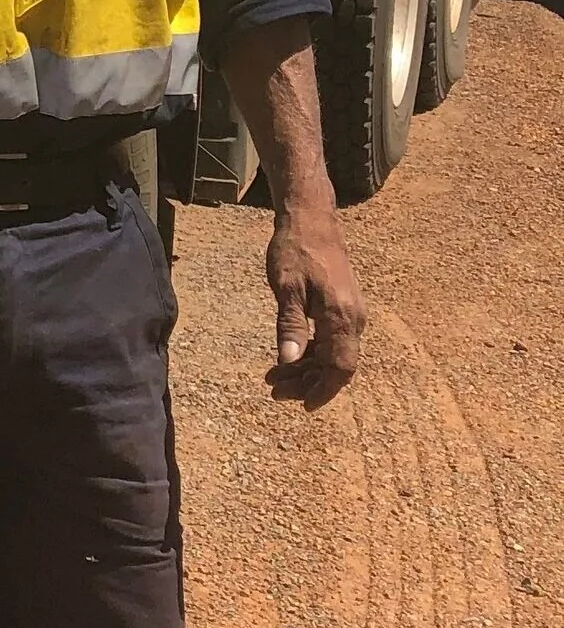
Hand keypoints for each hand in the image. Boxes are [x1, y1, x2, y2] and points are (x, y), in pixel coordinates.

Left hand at [266, 206, 364, 408]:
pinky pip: (331, 340)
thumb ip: (289, 325)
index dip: (323, 390)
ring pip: (333, 354)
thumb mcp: (286, 287)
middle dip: (307, 383)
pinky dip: (311, 353)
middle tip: (274, 391)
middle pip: (337, 365)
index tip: (303, 405)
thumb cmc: (295, 250)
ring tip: (274, 378)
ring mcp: (351, 314)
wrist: (312, 221)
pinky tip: (288, 358)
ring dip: (306, 370)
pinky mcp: (343, 308)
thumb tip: (288, 361)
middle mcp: (353, 319)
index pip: (340, 367)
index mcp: (341, 316)